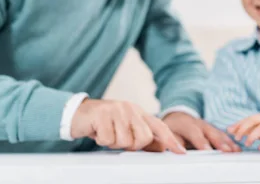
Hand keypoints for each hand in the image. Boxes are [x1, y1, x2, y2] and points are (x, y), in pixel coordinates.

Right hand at [71, 99, 185, 152]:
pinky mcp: (102, 114)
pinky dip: (101, 140)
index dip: (170, 139)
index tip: (181, 151)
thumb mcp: (125, 128)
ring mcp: (116, 110)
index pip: (159, 126)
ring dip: (113, 143)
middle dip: (131, 145)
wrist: (78, 113)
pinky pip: (108, 139)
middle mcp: (130, 108)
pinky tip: (97, 131)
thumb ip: (143, 137)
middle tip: (118, 139)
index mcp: (139, 112)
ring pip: (124, 141)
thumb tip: (161, 147)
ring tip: (107, 133)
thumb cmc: (104, 123)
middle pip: (143, 138)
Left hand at [163, 112, 240, 151]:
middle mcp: (200, 124)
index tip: (207, 150)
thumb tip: (177, 151)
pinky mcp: (213, 129)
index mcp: (187, 124)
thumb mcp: (167, 133)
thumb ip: (173, 142)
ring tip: (235, 151)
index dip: (201, 142)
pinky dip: (230, 142)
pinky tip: (237, 149)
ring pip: (219, 134)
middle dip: (219, 142)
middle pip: (211, 133)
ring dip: (228, 143)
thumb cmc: (173, 128)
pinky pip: (223, 135)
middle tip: (226, 151)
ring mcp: (208, 126)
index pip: (195, 133)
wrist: (178, 117)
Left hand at [228, 114, 259, 151]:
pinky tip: (259, 148)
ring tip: (246, 144)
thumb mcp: (258, 130)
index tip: (230, 131)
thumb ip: (245, 129)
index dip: (238, 124)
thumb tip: (229, 129)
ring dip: (252, 136)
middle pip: (254, 120)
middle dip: (243, 128)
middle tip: (237, 138)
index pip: (248, 119)